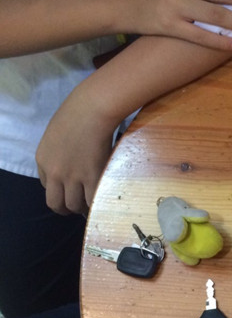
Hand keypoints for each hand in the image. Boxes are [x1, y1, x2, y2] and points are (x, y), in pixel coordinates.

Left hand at [36, 88, 114, 214]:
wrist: (91, 110)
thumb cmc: (77, 114)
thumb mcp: (56, 135)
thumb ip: (58, 153)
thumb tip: (72, 164)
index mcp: (43, 160)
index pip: (46, 187)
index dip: (59, 191)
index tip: (70, 190)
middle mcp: (55, 173)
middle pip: (56, 203)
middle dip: (66, 208)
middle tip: (79, 206)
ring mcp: (73, 177)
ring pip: (74, 205)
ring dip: (83, 208)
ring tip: (93, 203)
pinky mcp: (92, 178)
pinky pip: (92, 201)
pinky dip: (96, 204)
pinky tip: (103, 200)